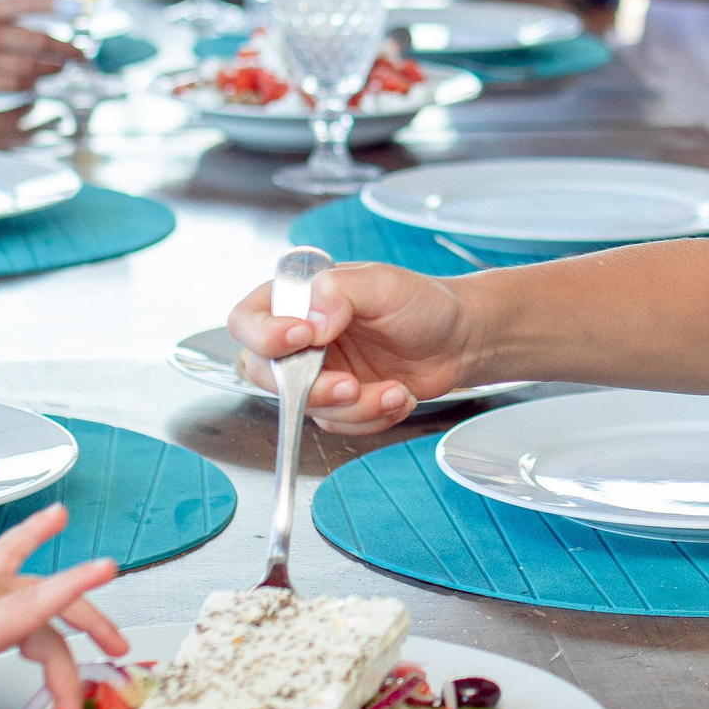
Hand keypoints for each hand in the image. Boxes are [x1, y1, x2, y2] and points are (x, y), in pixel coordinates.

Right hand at [0, 0, 77, 92]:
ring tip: (61, 70)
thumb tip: (32, 25)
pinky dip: (30, 85)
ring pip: (30, 67)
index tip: (78, 9)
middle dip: (66, 49)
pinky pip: (12, 86)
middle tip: (81, 54)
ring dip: (51, 70)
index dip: (55, 5)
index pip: (27, 3)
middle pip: (39, 40)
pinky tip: (37, 84)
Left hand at [0, 503, 126, 708]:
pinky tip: (57, 516)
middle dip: (80, 659)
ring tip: (112, 639)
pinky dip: (35, 535)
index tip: (106, 567)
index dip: (74, 587)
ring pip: (40, 593)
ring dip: (79, 615)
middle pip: (49, 621)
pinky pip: (10, 555)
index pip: (34, 604)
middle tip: (93, 695)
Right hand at [227, 262, 475, 434]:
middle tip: (351, 385)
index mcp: (299, 298)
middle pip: (265, 374)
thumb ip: (341, 291)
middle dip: (311, 388)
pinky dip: (370, 417)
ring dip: (354, 407)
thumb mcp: (383, 284)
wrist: (459, 340)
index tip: (305, 338)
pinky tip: (397, 396)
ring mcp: (318, 372)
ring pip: (304, 407)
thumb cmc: (422, 303)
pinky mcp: (339, 401)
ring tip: (394, 389)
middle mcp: (300, 337)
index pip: (248, 320)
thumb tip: (311, 318)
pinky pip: (337, 424)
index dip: (265, 336)